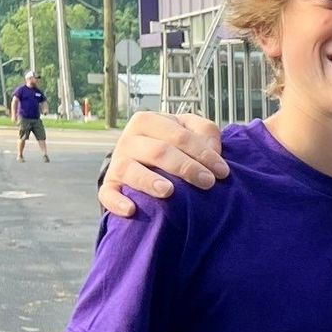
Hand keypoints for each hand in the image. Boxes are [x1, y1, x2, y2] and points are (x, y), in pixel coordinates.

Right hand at [101, 110, 226, 218]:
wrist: (142, 160)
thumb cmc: (172, 144)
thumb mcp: (189, 130)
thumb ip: (205, 132)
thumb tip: (212, 150)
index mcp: (147, 121)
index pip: (178, 135)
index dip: (203, 152)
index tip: (222, 171)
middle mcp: (129, 140)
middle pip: (158, 151)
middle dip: (186, 167)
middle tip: (208, 183)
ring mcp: (117, 164)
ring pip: (129, 170)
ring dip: (149, 181)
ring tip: (168, 192)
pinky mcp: (110, 186)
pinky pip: (108, 194)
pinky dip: (117, 202)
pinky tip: (131, 210)